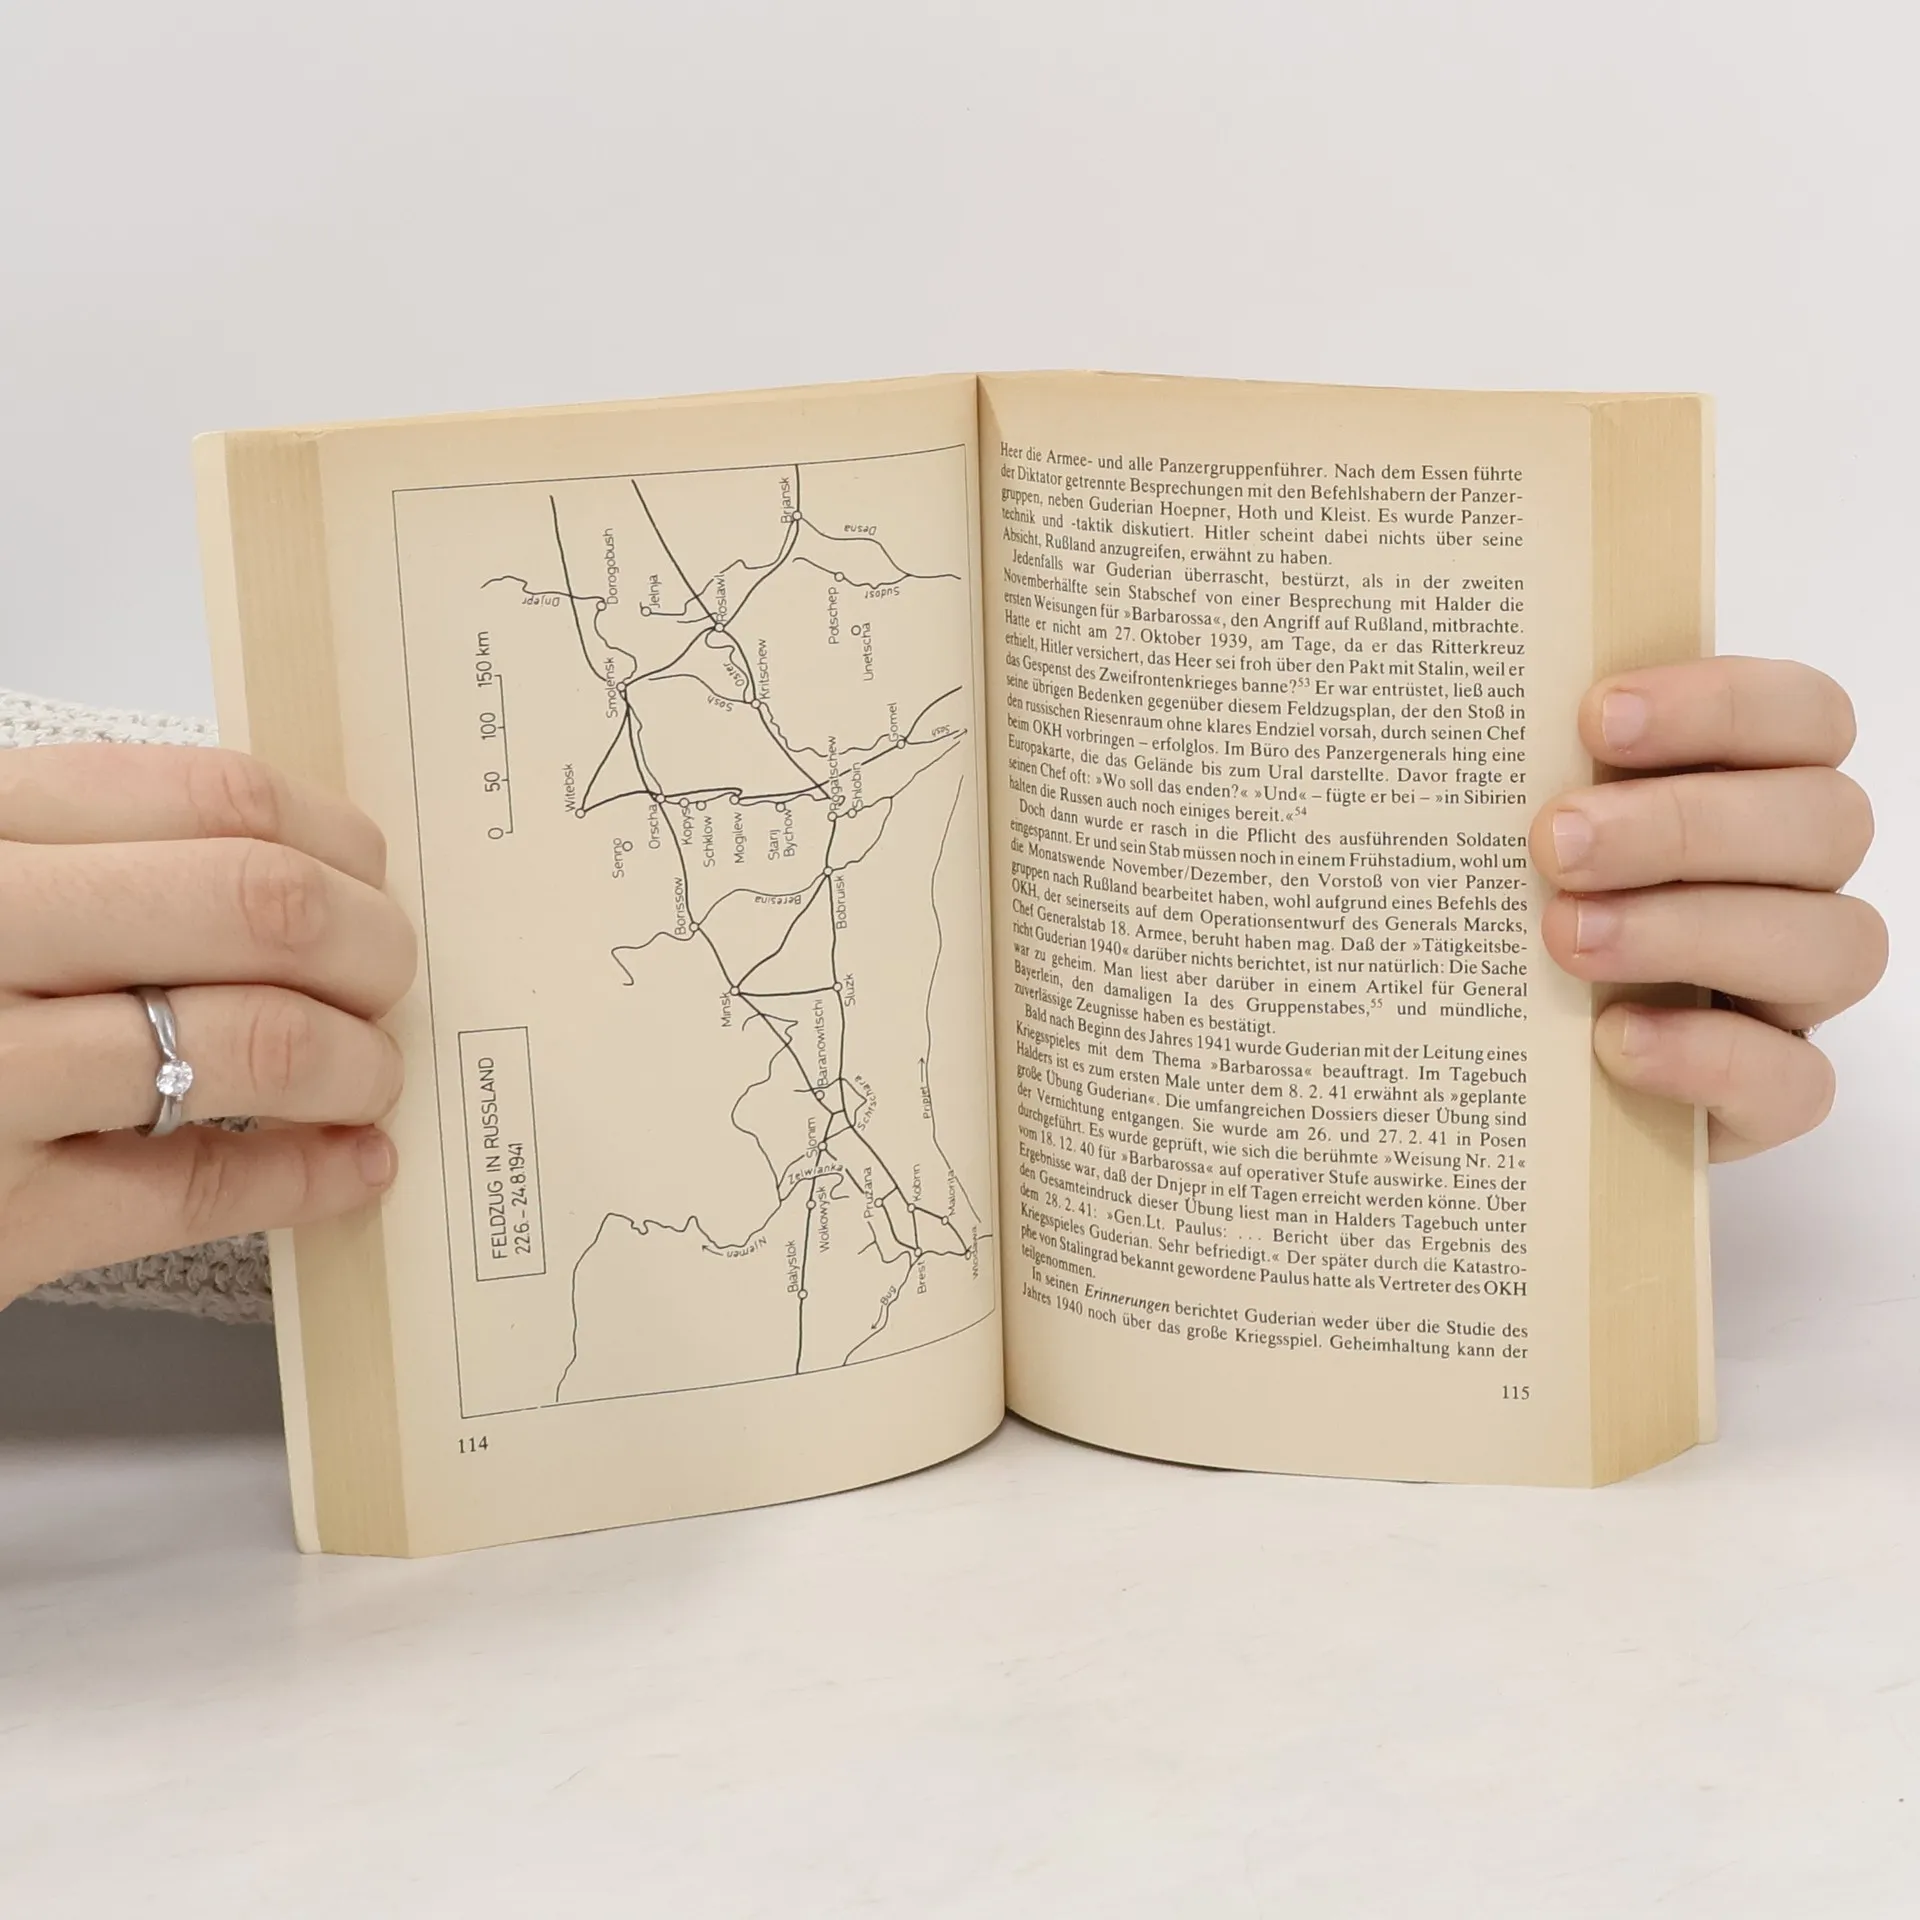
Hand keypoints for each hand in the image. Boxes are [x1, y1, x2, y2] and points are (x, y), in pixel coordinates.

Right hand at [0, 744, 414, 1306]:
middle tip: (391, 976)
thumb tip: (281, 863)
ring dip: (358, 1060)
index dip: (332, 838)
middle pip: (258, 906)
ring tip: (371, 1073)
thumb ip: (66, 857)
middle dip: (370, 945)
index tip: (372, 874)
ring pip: (252, 1043)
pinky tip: (355, 1164)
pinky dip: (309, 1177)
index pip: (209, 797)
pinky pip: (195, 1192)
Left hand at [1530, 657, 1884, 1160]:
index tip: (1595, 716)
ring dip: (1693, 930)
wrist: (1481, 1063)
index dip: (1719, 705)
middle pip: (1823, 821)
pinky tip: (1613, 1038)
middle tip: (1555, 843)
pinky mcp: (1768, 1096)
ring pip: (1833, 943)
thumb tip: (1428, 693)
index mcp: (1749, 786)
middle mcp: (1791, 881)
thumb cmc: (1491, 911)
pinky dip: (1709, 1055)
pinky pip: (1794, 1080)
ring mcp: (1790, 990)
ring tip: (1565, 937)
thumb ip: (1503, 764)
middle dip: (1686, 824)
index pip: (1801, 716)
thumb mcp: (1489, 828)